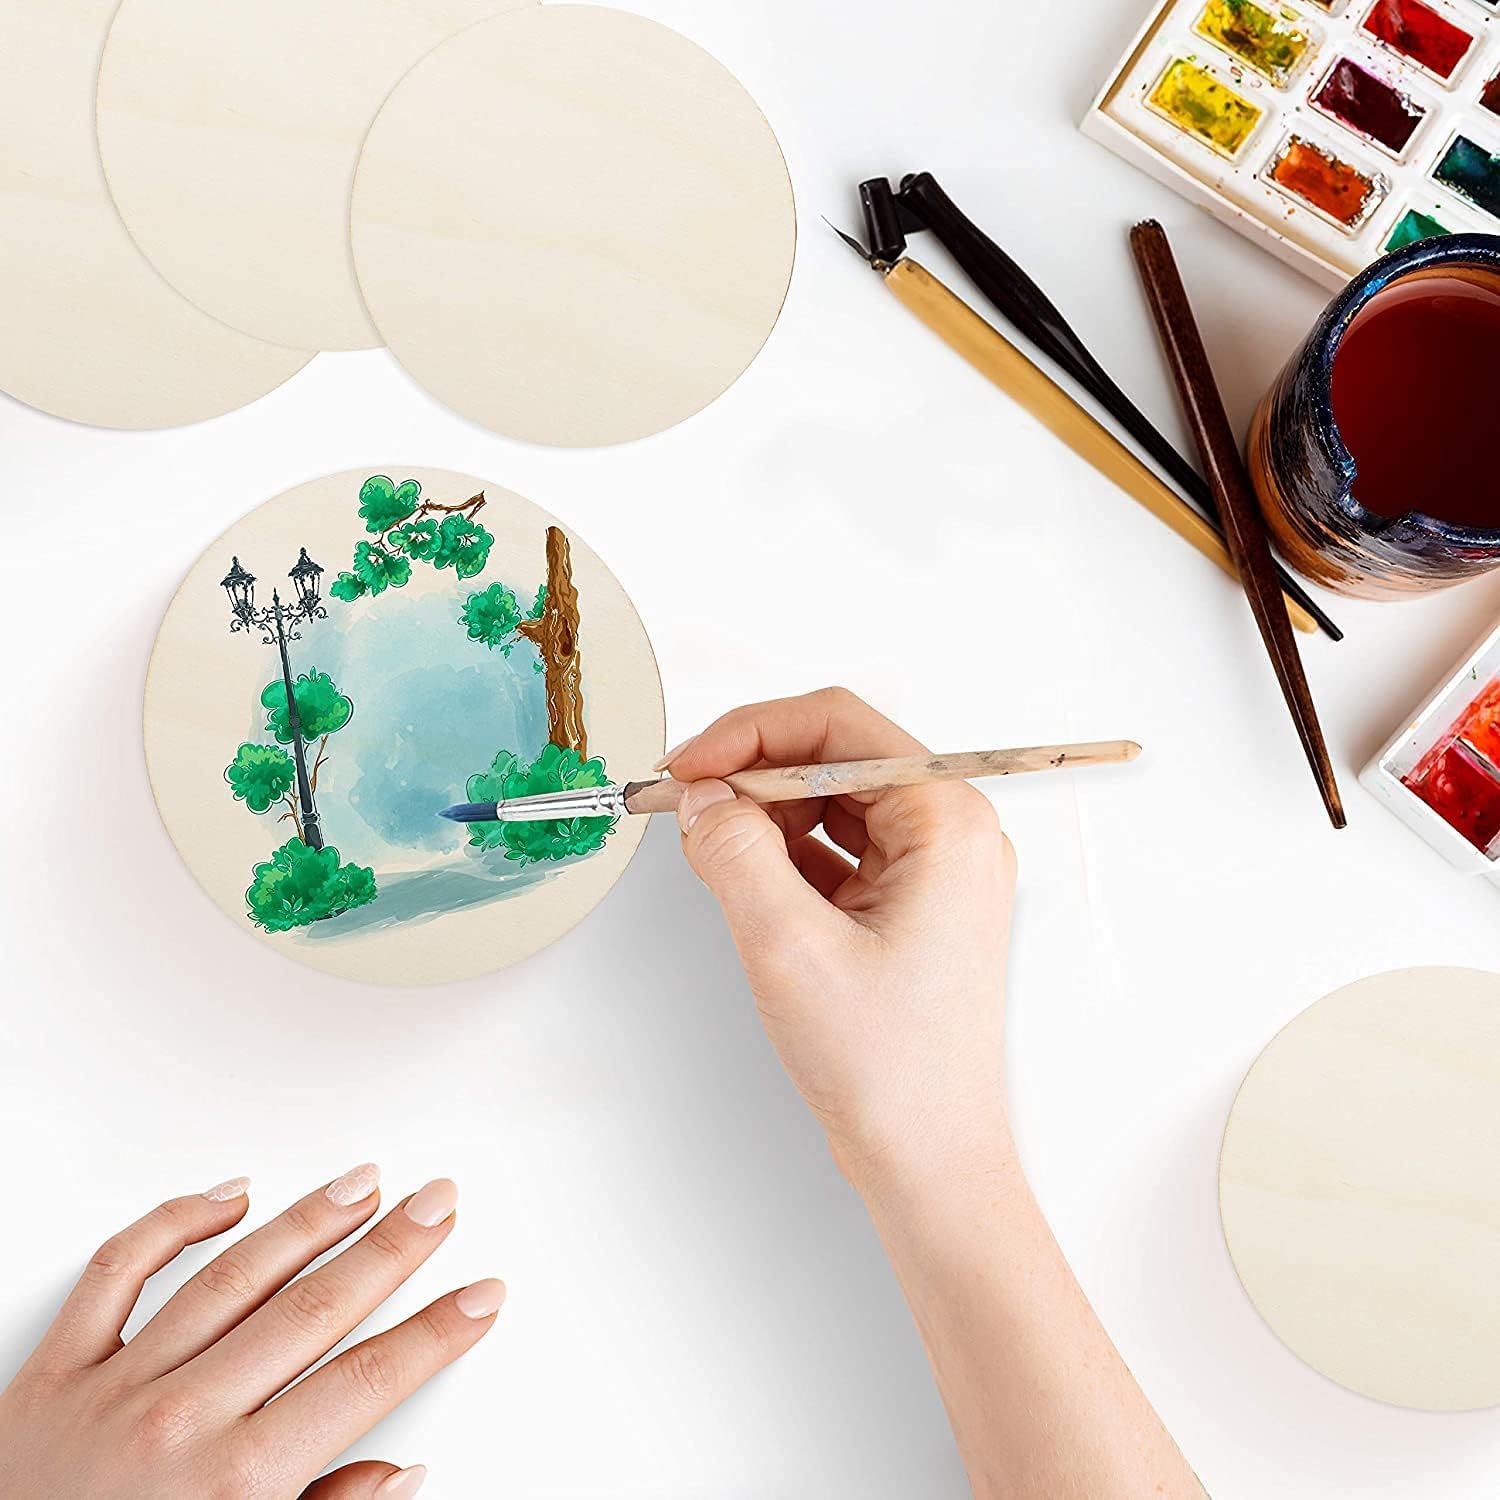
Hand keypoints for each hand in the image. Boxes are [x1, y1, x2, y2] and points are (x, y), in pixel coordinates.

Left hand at [0, 1167, 504, 1498]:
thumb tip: (400, 1474)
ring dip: (308, 1222)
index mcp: (233, 1489)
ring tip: (363, 1184)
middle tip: (438, 1204)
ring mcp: (111, 1389)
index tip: (480, 1296)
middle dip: (391, 1250)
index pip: (367, 1384)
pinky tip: (231, 1196)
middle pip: (313, 1311)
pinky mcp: (50, 1373)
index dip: (435, 1333)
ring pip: (232, 1275)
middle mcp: (178, 1425)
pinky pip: (118, 1271)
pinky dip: (174, 1221)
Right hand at [665, 688, 1017, 1183]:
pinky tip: (744, 880)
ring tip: (712, 855)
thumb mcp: (788, 946)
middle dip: (753, 778)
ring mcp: (934, 870)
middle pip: (834, 758)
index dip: (750, 734)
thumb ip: (735, 853)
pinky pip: (837, 850)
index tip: (688, 768)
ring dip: (765, 817)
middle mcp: (952, 833)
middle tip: (685, 808)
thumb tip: (702, 796)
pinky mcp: (910, 905)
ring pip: (830, 803)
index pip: (839, 725)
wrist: (928, 1161)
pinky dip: (784, 857)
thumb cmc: (889, 1068)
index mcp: (948, 822)